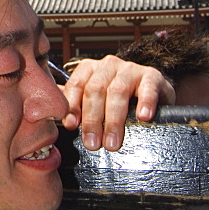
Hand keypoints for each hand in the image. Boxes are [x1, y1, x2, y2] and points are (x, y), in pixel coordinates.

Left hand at [60, 56, 174, 151]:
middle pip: (96, 90)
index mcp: (90, 69)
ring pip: (118, 91)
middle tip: (92, 143)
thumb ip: (75, 105)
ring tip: (112, 142)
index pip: (77, 85)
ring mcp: (130, 69)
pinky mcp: (152, 76)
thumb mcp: (95, 100)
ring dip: (114, 120)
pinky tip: (143, 117)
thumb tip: (55, 120)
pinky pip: (148, 88)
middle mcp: (108, 65)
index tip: (71, 125)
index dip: (73, 106)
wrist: (153, 94)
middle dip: (92, 119)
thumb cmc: (117, 100)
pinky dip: (146, 102)